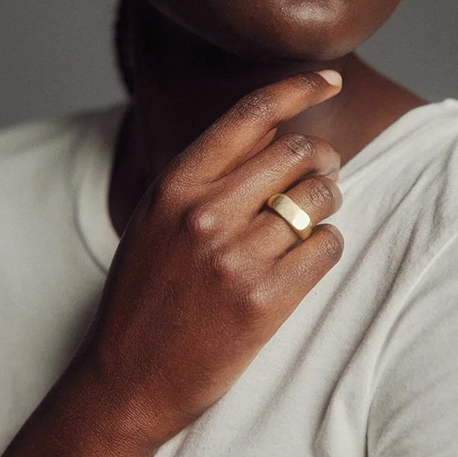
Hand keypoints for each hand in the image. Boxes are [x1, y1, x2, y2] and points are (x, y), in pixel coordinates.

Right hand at [78, 71, 343, 450]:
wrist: (127, 377)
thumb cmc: (142, 291)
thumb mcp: (155, 216)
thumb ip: (204, 174)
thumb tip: (274, 137)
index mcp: (175, 183)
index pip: (251, 115)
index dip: (298, 88)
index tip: (330, 79)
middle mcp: (205, 211)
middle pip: (296, 152)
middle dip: (321, 157)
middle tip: (323, 170)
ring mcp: (236, 257)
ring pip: (319, 198)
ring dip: (327, 200)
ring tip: (313, 212)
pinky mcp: (265, 301)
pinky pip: (326, 247)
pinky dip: (327, 244)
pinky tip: (308, 253)